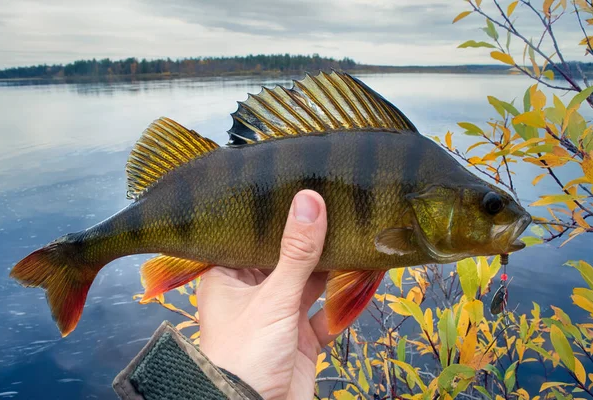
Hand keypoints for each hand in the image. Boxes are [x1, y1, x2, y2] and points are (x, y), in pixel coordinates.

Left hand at [198, 190, 339, 399]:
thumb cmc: (246, 356)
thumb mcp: (274, 296)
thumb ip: (296, 251)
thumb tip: (310, 201)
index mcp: (228, 277)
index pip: (252, 236)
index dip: (275, 214)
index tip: (298, 185)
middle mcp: (252, 293)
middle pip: (285, 257)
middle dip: (312, 239)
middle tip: (337, 203)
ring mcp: (278, 316)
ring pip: (310, 283)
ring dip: (333, 268)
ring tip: (356, 233)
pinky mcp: (300, 338)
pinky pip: (326, 313)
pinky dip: (344, 301)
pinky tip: (364, 278)